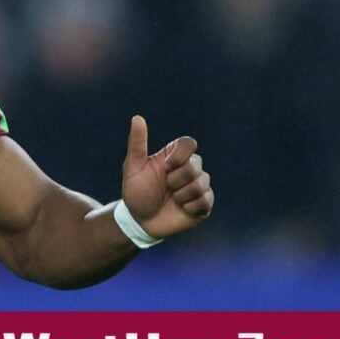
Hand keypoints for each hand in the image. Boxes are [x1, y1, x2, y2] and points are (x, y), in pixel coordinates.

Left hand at [121, 115, 213, 237]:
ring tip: (172, 199)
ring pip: (201, 184)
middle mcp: (189, 169)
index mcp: (174, 157)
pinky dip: (190, 207)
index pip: (189, 143)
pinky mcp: (204, 204)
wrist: (140, 221)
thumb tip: (137, 117)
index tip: (166, 167)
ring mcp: (198, 187)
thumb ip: (137, 143)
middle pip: (196, 165)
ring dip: (181, 195)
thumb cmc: (136, 191)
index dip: (180, 156)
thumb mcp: (133, 167)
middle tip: (165, 188)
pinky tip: (181, 209)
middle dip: (176, 179)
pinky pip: (206, 201)